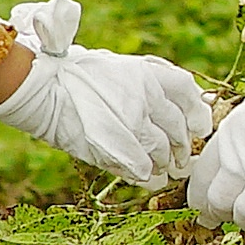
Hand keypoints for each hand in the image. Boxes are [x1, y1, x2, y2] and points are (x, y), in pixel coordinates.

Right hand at [0, 0, 214, 189]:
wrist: (43, 92)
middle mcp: (144, 99)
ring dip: (165, 162)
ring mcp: (131, 126)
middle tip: (182, 155)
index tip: (201, 125)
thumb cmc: (79, 78)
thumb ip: (151, 81)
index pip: (187, 93)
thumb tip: (189, 101)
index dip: (198, 111)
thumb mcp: (119, 67)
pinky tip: (146, 176)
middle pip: (179, 128)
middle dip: (183, 145)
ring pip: (163, 152)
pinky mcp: (115, 150)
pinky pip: (142, 170)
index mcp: (146, 74)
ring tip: (163, 166)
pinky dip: (147, 176)